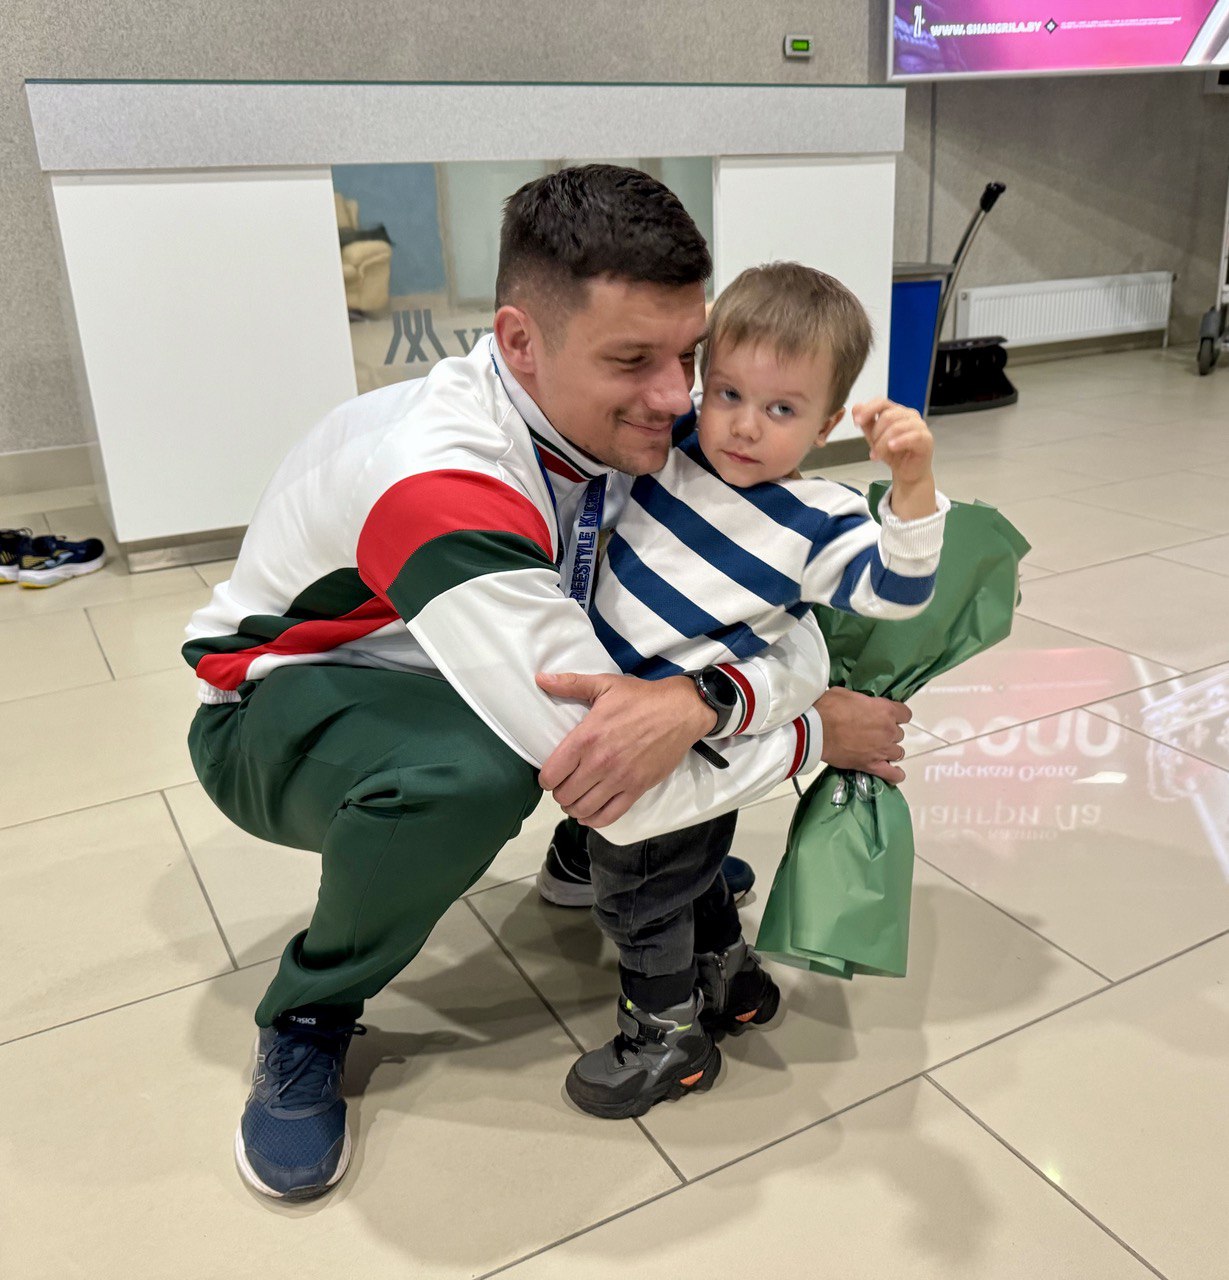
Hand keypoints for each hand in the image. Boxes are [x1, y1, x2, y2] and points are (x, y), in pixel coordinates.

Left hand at [535, 672, 715, 827]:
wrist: (680, 711)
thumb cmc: (641, 698)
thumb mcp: (605, 684)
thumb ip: (571, 684)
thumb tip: (541, 678)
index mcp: (586, 738)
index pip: (551, 773)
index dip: (545, 778)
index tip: (551, 774)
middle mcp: (600, 762)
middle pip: (564, 795)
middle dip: (559, 793)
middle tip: (564, 784)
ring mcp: (619, 779)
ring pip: (583, 808)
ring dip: (573, 807)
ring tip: (575, 798)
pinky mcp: (637, 789)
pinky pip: (609, 816)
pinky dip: (594, 819)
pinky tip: (588, 813)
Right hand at [815, 686, 911, 783]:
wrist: (816, 729)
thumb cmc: (829, 707)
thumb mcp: (848, 694)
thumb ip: (862, 702)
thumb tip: (860, 705)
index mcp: (885, 710)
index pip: (905, 714)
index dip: (897, 715)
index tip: (887, 716)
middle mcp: (888, 730)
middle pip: (899, 734)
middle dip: (887, 733)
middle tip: (872, 732)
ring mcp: (882, 750)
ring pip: (898, 752)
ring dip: (889, 750)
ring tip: (876, 750)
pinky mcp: (872, 765)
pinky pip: (892, 774)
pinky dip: (895, 774)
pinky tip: (893, 772)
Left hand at [852, 398, 935, 517]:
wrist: (907, 473)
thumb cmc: (892, 454)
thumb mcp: (874, 438)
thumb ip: (866, 422)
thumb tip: (856, 407)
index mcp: (896, 411)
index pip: (881, 402)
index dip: (868, 410)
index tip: (856, 421)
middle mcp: (909, 415)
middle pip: (888, 416)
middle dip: (875, 434)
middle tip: (872, 449)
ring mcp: (920, 425)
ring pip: (897, 427)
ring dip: (882, 443)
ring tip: (877, 456)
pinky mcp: (926, 439)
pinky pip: (913, 436)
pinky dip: (899, 442)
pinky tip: (891, 447)